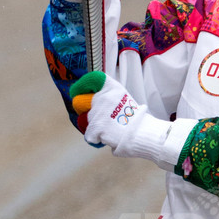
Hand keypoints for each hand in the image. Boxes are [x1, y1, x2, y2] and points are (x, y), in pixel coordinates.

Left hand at [70, 71, 190, 168]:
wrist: (142, 133)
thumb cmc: (133, 118)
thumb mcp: (122, 98)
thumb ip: (107, 95)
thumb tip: (92, 98)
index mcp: (111, 86)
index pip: (91, 79)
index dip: (82, 86)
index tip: (76, 92)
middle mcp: (103, 96)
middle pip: (84, 103)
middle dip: (88, 111)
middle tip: (100, 118)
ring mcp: (99, 111)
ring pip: (86, 120)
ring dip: (94, 126)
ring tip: (109, 129)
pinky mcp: (97, 126)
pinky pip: (89, 135)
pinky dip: (95, 139)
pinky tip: (106, 137)